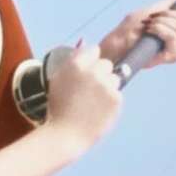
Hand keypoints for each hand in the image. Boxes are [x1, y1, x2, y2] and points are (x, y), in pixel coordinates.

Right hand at [44, 40, 122, 154]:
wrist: (65, 135)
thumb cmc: (58, 108)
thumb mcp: (58, 79)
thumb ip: (73, 60)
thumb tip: (84, 40)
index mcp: (76, 64)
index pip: (94, 50)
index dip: (90, 63)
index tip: (86, 75)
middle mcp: (92, 71)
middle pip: (106, 64)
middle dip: (100, 75)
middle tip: (88, 92)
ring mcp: (106, 84)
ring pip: (114, 78)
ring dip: (107, 88)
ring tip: (92, 104)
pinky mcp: (116, 98)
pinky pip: (117, 94)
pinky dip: (111, 102)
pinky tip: (98, 111)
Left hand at [98, 0, 175, 66]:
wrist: (115, 44)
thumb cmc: (130, 30)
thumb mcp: (153, 10)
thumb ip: (171, 2)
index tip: (169, 10)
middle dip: (170, 14)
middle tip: (153, 19)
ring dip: (162, 21)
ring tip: (149, 26)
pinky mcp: (171, 57)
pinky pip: (173, 36)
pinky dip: (160, 29)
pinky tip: (150, 31)